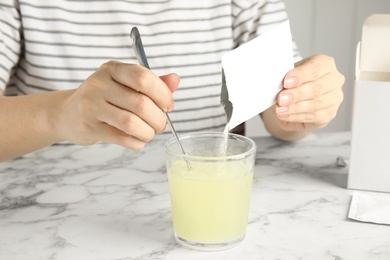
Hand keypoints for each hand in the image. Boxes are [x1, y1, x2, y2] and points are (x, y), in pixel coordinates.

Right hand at [56, 60, 179, 149]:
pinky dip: (137, 143)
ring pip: (132, 123)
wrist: (67, 113)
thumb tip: (176, 80)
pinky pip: (122, 138)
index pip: (144, 78)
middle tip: (160, 124)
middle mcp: (99, 84)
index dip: (163, 94)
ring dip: (148, 132)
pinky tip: (138, 140)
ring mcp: (91, 106)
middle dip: (159, 119)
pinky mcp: (89, 127)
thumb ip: (153, 82)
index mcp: (113, 69)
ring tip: (150, 133)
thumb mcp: (126, 83)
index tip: (168, 105)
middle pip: (141, 104)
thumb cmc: (104, 98)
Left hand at [274, 54, 344, 131]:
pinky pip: (313, 116)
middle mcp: (334, 80)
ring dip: (294, 107)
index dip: (300, 76)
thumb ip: (285, 78)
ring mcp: (334, 98)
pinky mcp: (329, 114)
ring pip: (315, 104)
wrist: (296, 100)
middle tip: (281, 99)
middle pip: (317, 88)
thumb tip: (275, 84)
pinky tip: (284, 114)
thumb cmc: (294, 83)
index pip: (315, 68)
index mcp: (324, 64)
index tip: (286, 82)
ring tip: (280, 109)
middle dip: (296, 94)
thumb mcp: (289, 75)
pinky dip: (295, 116)